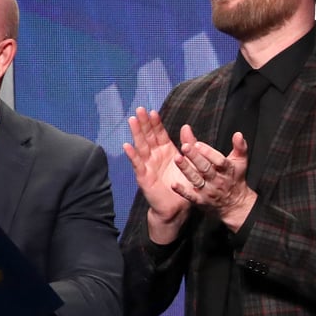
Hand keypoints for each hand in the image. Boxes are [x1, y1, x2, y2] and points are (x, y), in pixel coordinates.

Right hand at [124, 108, 191, 240]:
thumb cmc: (183, 184)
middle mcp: (155, 157)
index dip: (155, 122)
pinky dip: (132, 155)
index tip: (152, 110)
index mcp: (166, 152)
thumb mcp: (189, 161)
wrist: (177, 207)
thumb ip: (188, 144)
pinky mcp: (144, 177)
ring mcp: (148, 166)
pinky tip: (127, 146)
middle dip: (144, 123)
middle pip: (148, 137)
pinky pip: (138, 165)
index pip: (159, 134)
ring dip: (136, 134)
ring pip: (141, 147)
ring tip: (132, 121)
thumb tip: (186, 126)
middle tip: (139, 109)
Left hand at [173, 129, 256, 231]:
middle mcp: (217, 180)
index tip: (197, 144)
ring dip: (186, 170)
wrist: (234, 204)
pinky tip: (174, 185)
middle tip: (185, 147)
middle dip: (195, 157)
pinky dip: (182, 191)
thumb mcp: (241, 162)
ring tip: (177, 159)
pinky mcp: (200, 200)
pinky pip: (190, 196)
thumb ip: (240, 147)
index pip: (219, 161)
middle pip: (206, 168)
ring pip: (196, 180)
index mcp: (227, 170)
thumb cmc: (235, 178)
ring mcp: (208, 191)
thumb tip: (238, 134)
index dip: (209, 152)